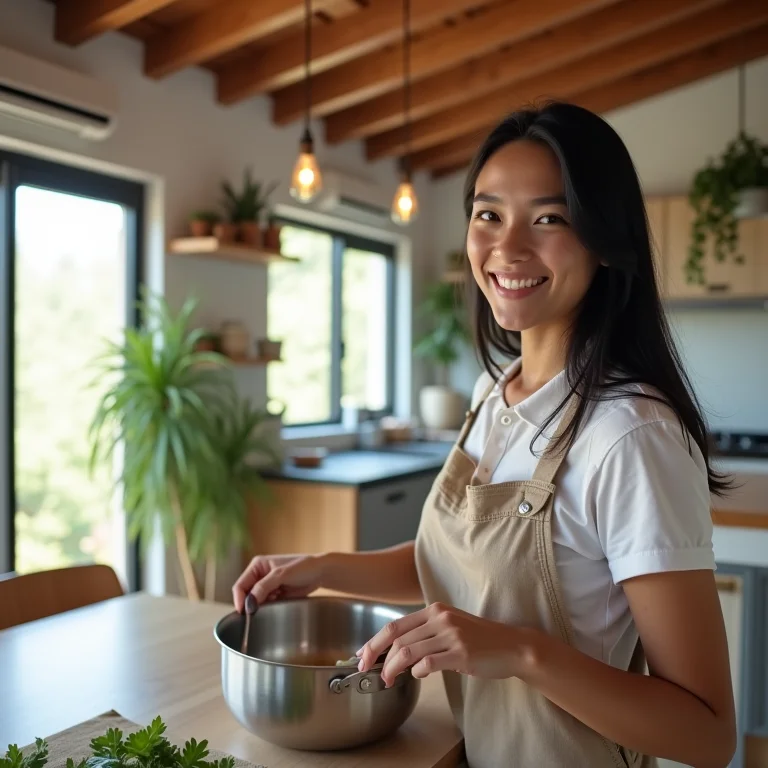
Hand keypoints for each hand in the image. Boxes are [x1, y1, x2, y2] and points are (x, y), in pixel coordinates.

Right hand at [232, 553, 326, 612]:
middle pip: (246, 595)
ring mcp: (267, 586)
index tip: (243, 612)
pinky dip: (270, 607)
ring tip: (277, 598)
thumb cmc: (303, 567)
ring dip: (262, 605)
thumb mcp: (282, 574)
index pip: (240, 585)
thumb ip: (264, 586)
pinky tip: (281, 600)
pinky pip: (265, 605)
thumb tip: (249, 602)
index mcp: (257, 565)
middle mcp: (259, 575)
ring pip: (255, 602)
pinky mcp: (275, 594)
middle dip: (251, 603)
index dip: (239, 599)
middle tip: (260, 609)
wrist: (320, 573)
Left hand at [357, 602, 521, 686]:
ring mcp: (451, 634)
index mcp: (434, 610)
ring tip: (388, 679)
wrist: (512, 646)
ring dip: (392, 669)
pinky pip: (428, 663)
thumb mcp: (450, 627)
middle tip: (366, 670)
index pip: (394, 624)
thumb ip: (425, 634)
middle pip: (396, 638)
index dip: (374, 641)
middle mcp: (440, 618)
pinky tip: (418, 676)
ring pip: (408, 652)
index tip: (362, 655)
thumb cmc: (479, 639)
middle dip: (376, 656)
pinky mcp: (461, 652)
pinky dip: (417, 672)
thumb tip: (395, 651)